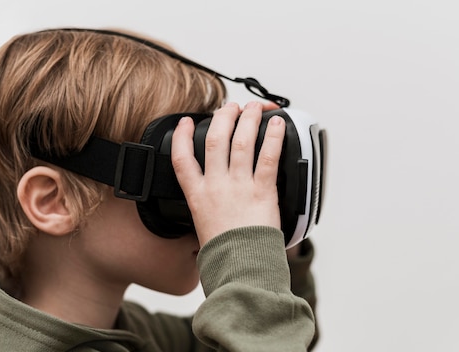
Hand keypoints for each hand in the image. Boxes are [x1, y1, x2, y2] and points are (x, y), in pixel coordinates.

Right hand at [171, 101, 285, 245]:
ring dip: (248, 119)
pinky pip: (268, 157)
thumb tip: (212, 206)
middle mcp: (216, 186)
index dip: (182, 136)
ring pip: (241, 142)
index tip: (187, 122)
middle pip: (215, 141)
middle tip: (231, 108)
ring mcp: (239, 186)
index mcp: (197, 195)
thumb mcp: (203, 227)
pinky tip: (277, 125)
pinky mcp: (262, 191)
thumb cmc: (224, 253)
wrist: (241, 267)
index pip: (182, 159)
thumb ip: (207, 208)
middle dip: (223, 117)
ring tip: (254, 107)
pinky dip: (273, 137)